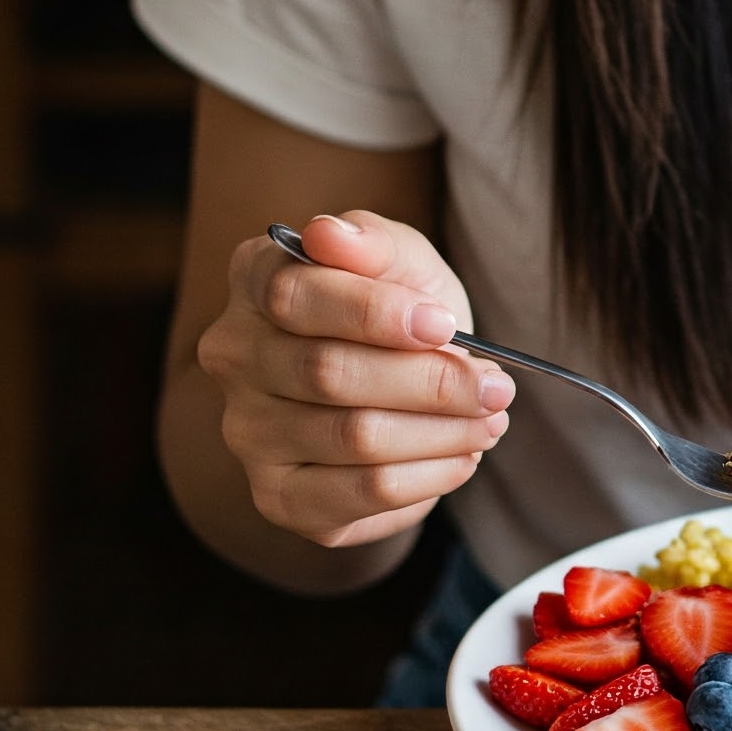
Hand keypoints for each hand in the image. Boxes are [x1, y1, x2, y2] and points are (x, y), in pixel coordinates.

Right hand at [196, 210, 513, 549]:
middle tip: (496, 387)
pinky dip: (428, 477)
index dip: (374, 312)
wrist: (406, 384)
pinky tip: (462, 457)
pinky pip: (361, 493)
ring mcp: (248, 432)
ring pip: (353, 437)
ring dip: (442, 432)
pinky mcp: (281, 496)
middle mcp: (235, 357)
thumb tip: (329, 234)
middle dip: (430, 382)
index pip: (294, 296)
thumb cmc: (402, 312)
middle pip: (329, 374)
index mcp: (255, 280)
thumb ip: (374, 242)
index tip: (444, 324)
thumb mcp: (405, 262)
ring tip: (490, 421)